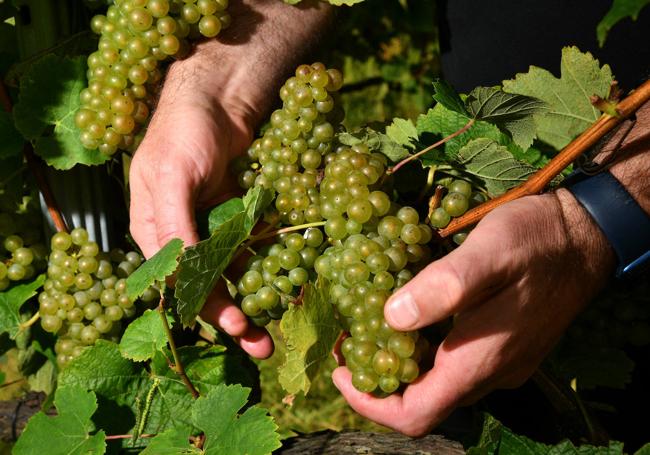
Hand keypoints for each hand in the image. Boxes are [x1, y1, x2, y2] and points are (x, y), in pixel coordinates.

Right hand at [129, 64, 272, 358]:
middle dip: (231, 315)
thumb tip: (182, 272)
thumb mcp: (172, 174)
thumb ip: (175, 222)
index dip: (204, 305)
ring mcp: (213, 225)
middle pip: (205, 284)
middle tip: (261, 343)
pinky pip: (252, 247)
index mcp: (155, 230)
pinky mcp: (239, 214)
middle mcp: (183, 234)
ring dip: (251, 299)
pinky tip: (282, 285)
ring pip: (231, 272)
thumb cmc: (184, 131)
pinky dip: (264, 267)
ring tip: (272, 330)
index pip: (177, 280)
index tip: (233, 324)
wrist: (219, 96)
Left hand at [332, 191, 614, 435]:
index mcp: (479, 361)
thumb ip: (443, 288)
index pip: (416, 412)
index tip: (341, 369)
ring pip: (438, 381)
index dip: (370, 402)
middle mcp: (489, 372)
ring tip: (369, 323)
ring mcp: (499, 360)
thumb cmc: (537, 241)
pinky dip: (423, 348)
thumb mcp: (488, 253)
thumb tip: (391, 317)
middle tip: (348, 339)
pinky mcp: (503, 344)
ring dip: (399, 362)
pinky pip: (454, 362)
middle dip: (378, 379)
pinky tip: (409, 313)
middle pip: (422, 400)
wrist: (587, 235)